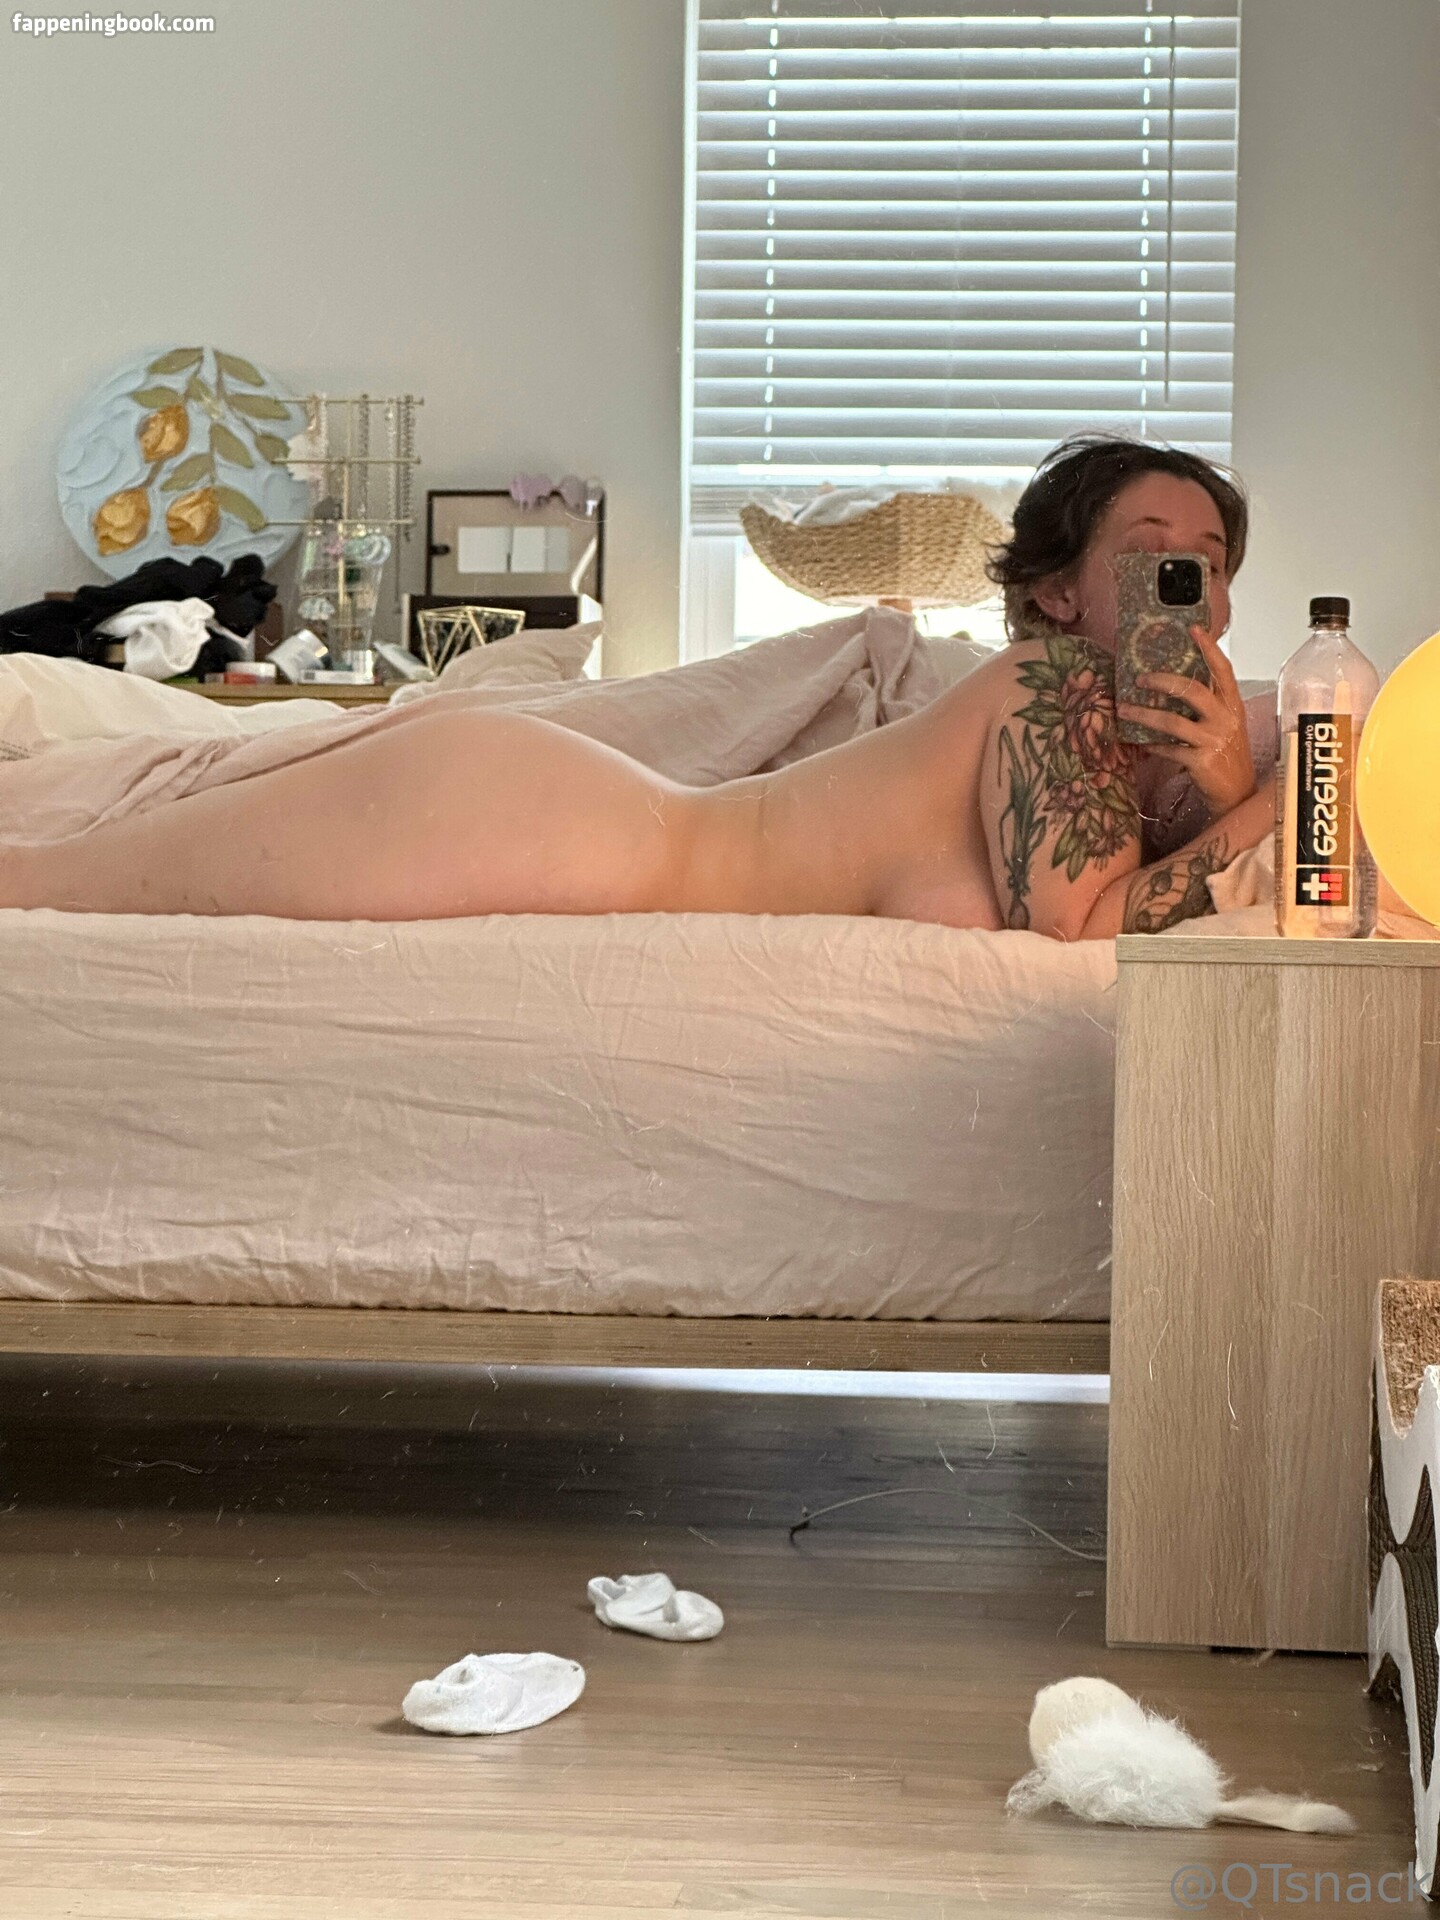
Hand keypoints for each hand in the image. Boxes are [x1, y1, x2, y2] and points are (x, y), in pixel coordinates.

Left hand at [1116, 626, 1255, 817]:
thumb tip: (1174, 685)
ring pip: (1172, 721)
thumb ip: (1208, 706)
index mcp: (1233, 705)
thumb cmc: (1227, 757)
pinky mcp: (1201, 761)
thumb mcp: (1225, 726)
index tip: (1193, 629)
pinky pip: (1168, 749)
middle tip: (1139, 678)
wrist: (1238, 794)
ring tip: (1123, 709)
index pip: (1223, 670)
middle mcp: (1226, 718)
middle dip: (1162, 681)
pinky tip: (1140, 744)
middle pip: (1192, 690)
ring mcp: (1214, 739)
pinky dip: (1151, 746)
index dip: (1209, 648)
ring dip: (1143, 714)